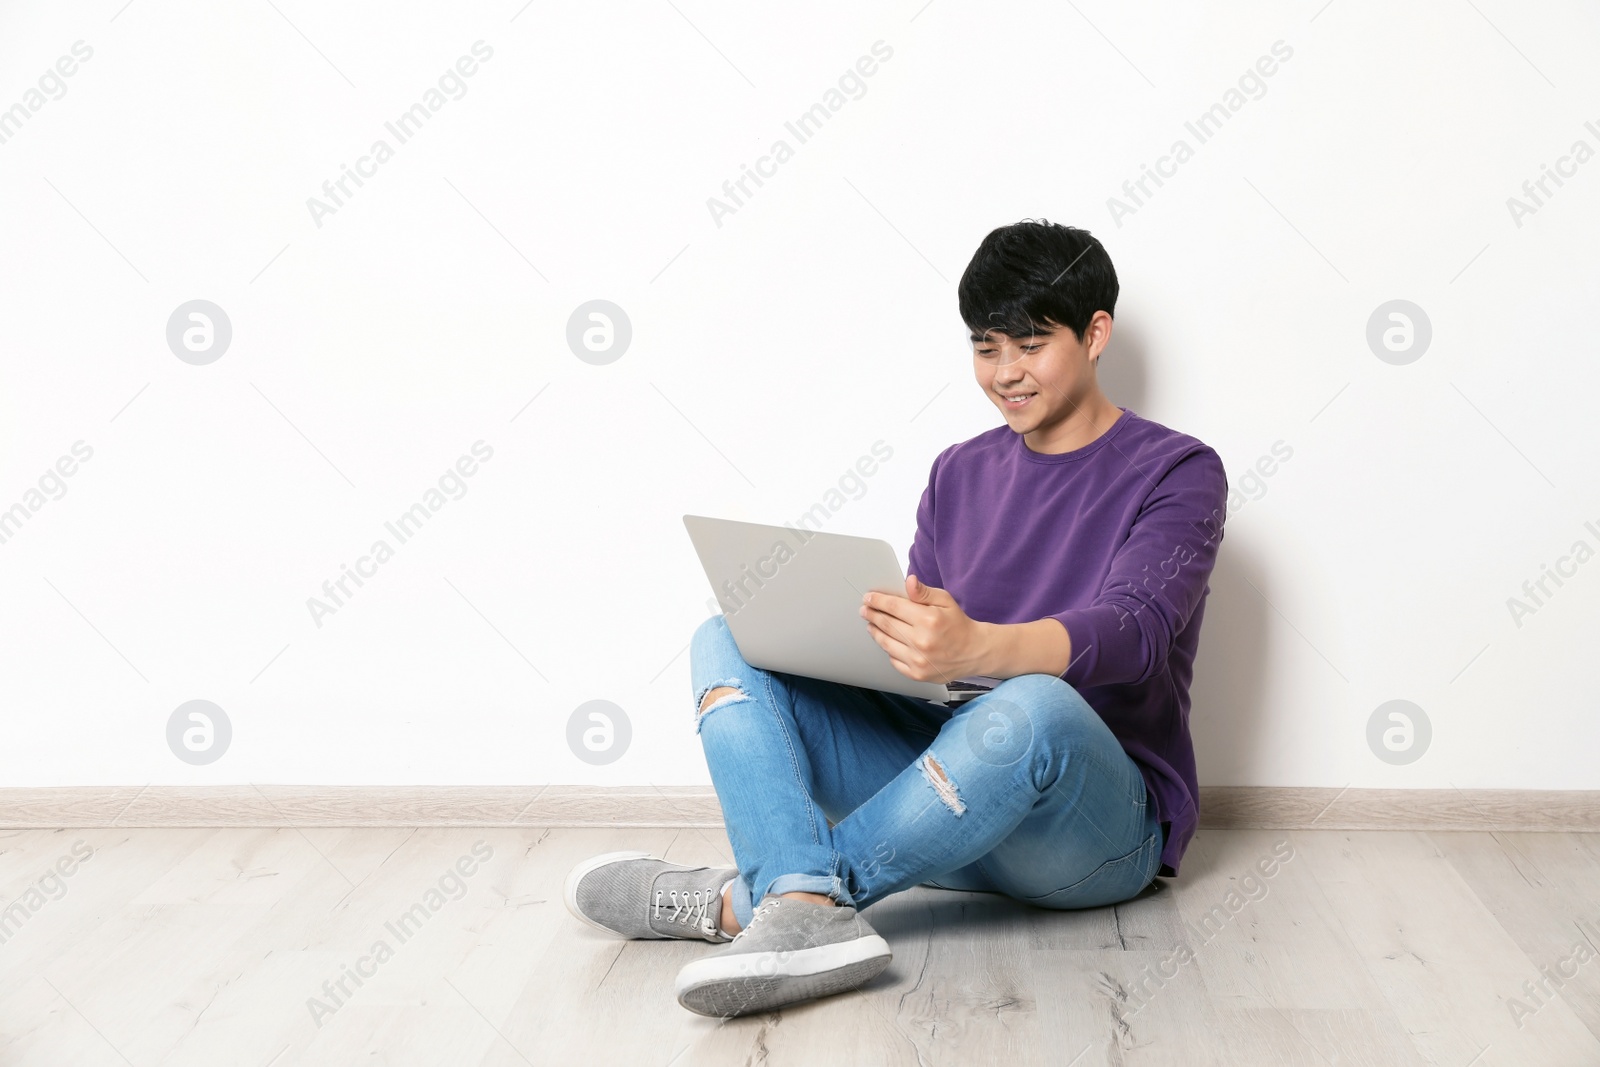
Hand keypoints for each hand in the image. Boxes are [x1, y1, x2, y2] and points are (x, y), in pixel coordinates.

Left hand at [859, 575, 989, 682]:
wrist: (974, 652)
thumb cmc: (958, 624)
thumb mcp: (945, 601)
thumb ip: (923, 592)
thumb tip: (908, 581)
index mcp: (929, 620)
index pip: (894, 607)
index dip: (878, 601)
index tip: (868, 598)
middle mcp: (922, 641)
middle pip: (886, 624)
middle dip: (872, 614)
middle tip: (865, 609)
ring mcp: (918, 660)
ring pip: (886, 643)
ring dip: (875, 631)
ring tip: (871, 624)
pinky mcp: (917, 674)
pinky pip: (893, 659)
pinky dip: (888, 649)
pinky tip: (887, 641)